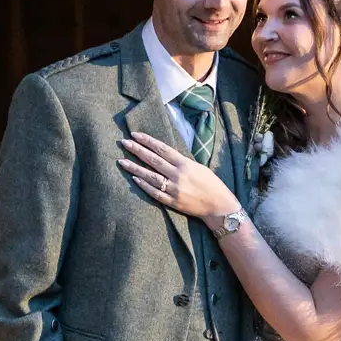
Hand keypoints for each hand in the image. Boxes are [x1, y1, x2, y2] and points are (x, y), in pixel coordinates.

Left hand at [119, 131, 238, 222]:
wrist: (219, 205)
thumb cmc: (211, 184)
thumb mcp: (198, 166)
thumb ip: (181, 162)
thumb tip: (165, 155)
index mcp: (185, 164)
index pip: (162, 149)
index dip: (147, 141)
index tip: (135, 134)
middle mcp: (178, 175)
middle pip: (153, 160)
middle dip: (137, 150)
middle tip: (124, 142)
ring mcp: (174, 189)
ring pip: (150, 176)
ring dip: (134, 168)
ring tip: (122, 161)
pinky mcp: (172, 202)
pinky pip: (154, 192)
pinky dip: (144, 185)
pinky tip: (134, 179)